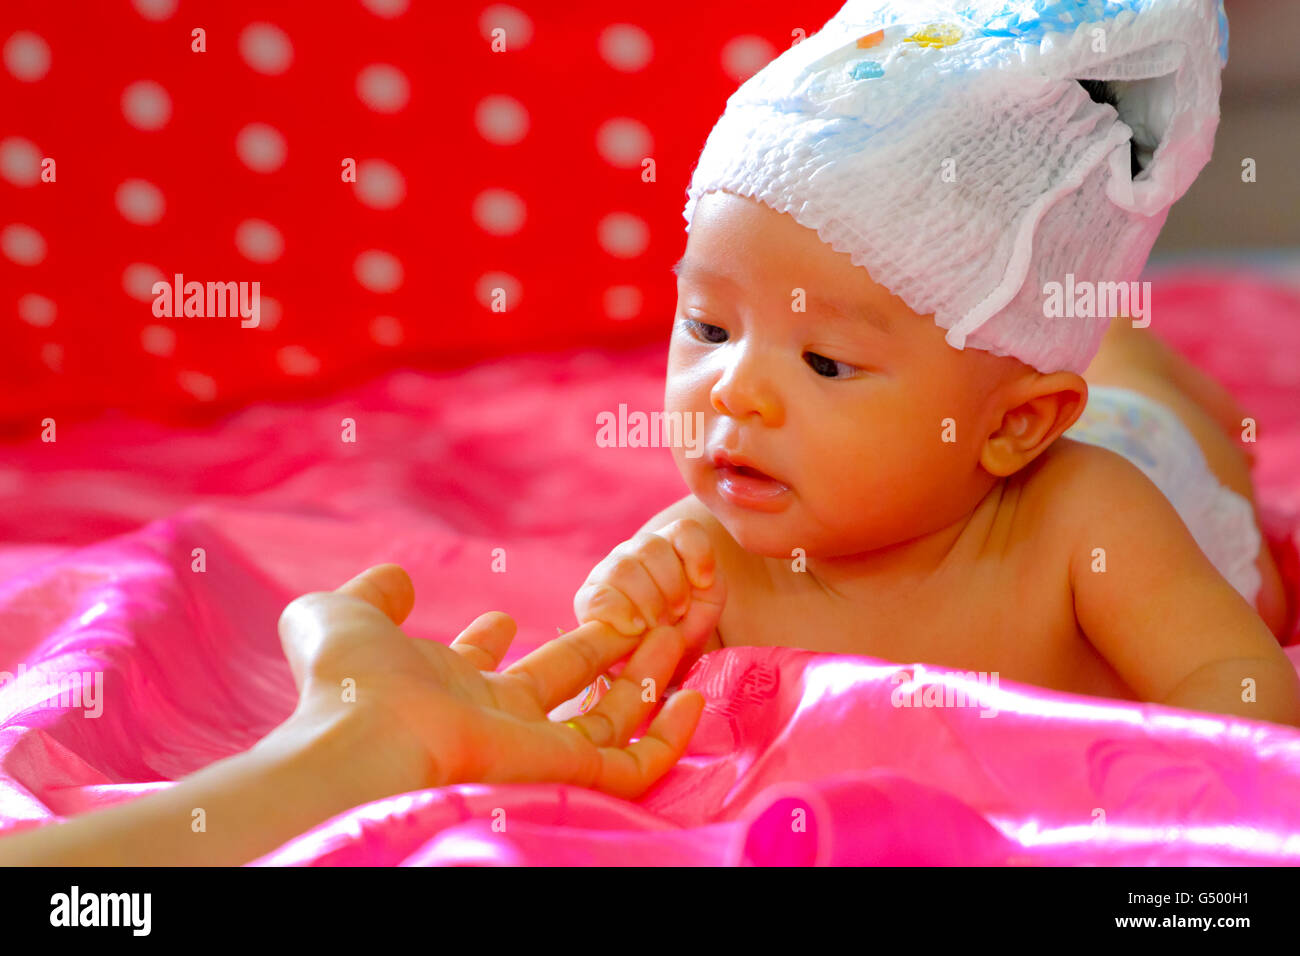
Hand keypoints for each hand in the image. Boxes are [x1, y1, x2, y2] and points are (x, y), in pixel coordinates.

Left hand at [279, 564, 706, 800]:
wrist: (365, 738)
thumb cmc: (350, 682)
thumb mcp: (340, 617)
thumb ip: (369, 596)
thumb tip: (398, 576)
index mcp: (446, 685)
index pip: (482, 666)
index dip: (493, 640)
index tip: (505, 617)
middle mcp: (495, 719)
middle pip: (559, 685)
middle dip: (595, 649)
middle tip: (633, 614)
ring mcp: (533, 748)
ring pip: (606, 720)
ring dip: (642, 678)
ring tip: (675, 633)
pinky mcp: (567, 772)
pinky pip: (634, 763)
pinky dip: (667, 738)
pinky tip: (692, 698)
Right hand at [573, 519, 726, 664]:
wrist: (656, 664)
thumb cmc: (682, 629)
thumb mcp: (706, 607)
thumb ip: (709, 584)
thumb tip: (695, 580)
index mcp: (668, 546)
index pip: (683, 530)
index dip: (698, 552)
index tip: (704, 582)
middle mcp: (634, 552)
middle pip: (651, 546)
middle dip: (671, 585)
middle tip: (677, 613)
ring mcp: (607, 572)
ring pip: (624, 568)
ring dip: (649, 601)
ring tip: (658, 626)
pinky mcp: (587, 600)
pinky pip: (600, 597)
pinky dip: (623, 614)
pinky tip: (636, 629)